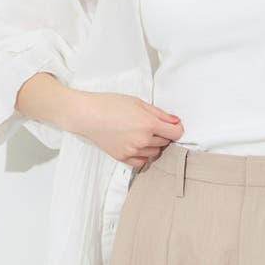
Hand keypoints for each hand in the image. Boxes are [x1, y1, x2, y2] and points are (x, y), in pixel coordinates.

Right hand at [65, 92, 183, 167]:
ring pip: (155, 153)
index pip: (176, 133)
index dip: (177, 128)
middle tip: (151, 125)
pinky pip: (141, 161)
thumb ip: (160, 113)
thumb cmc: (109, 104)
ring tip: (141, 133)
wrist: (87, 115)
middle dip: (163, 134)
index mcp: (149, 124)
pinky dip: (143, 155)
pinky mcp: (123, 158)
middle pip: (165, 143)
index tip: (172, 125)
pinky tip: (137, 145)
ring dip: (153, 145)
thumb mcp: (138, 102)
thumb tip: (176, 121)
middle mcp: (143, 140)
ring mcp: (132, 150)